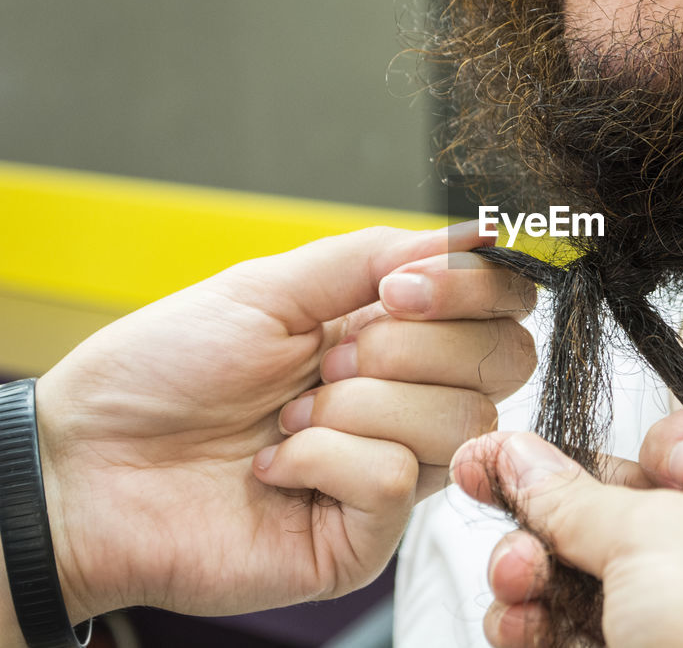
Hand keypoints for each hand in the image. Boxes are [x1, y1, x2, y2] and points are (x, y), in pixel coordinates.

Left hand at [33, 223, 535, 623]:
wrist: (89, 460)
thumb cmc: (165, 370)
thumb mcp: (269, 287)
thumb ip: (377, 256)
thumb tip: (476, 234)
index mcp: (395, 335)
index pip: (502, 308)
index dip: (475, 288)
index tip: (400, 286)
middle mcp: (408, 402)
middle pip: (503, 363)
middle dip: (414, 346)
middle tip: (329, 356)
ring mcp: (392, 471)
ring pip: (457, 422)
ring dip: (358, 406)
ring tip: (287, 417)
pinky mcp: (364, 537)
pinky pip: (394, 480)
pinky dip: (325, 458)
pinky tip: (273, 465)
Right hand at [451, 412, 682, 647]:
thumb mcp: (659, 535)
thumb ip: (578, 497)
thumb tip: (521, 457)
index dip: (635, 443)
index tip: (570, 440)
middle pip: (617, 507)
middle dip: (548, 508)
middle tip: (483, 485)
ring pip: (585, 576)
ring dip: (531, 570)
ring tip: (514, 577)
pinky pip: (573, 635)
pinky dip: (536, 627)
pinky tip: (515, 624)